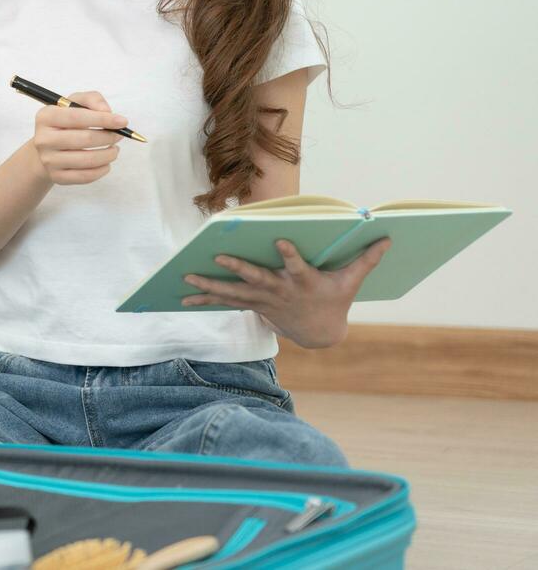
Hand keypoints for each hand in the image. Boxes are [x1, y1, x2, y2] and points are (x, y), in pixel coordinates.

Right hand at [30, 90, 125, 186]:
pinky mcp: (56, 176)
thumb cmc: (66, 122)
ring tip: (114, 149)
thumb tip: (106, 112)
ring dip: (108, 155)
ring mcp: (48, 160)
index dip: (103, 119)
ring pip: (87, 160)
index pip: (77, 116)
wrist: (48, 147)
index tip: (122, 122)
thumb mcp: (76, 103)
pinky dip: (102, 170)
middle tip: (119, 135)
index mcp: (46, 117)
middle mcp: (43, 139)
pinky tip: (106, 163)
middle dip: (108, 137)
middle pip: (84, 139)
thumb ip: (93, 100)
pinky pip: (86, 176)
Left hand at [181, 237, 392, 348]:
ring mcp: (264, 300)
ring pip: (233, 293)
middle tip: (218, 258)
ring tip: (186, 280)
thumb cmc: (335, 300)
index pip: (297, 266)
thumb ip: (366, 258)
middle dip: (237, 269)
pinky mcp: (253, 305)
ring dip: (209, 287)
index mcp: (304, 282)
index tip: (280, 240)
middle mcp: (280, 292)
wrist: (320, 334)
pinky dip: (205, 300)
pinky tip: (183, 298)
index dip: (289, 254)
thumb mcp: (351, 281)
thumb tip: (388, 236)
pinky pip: (226, 302)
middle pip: (256, 279)